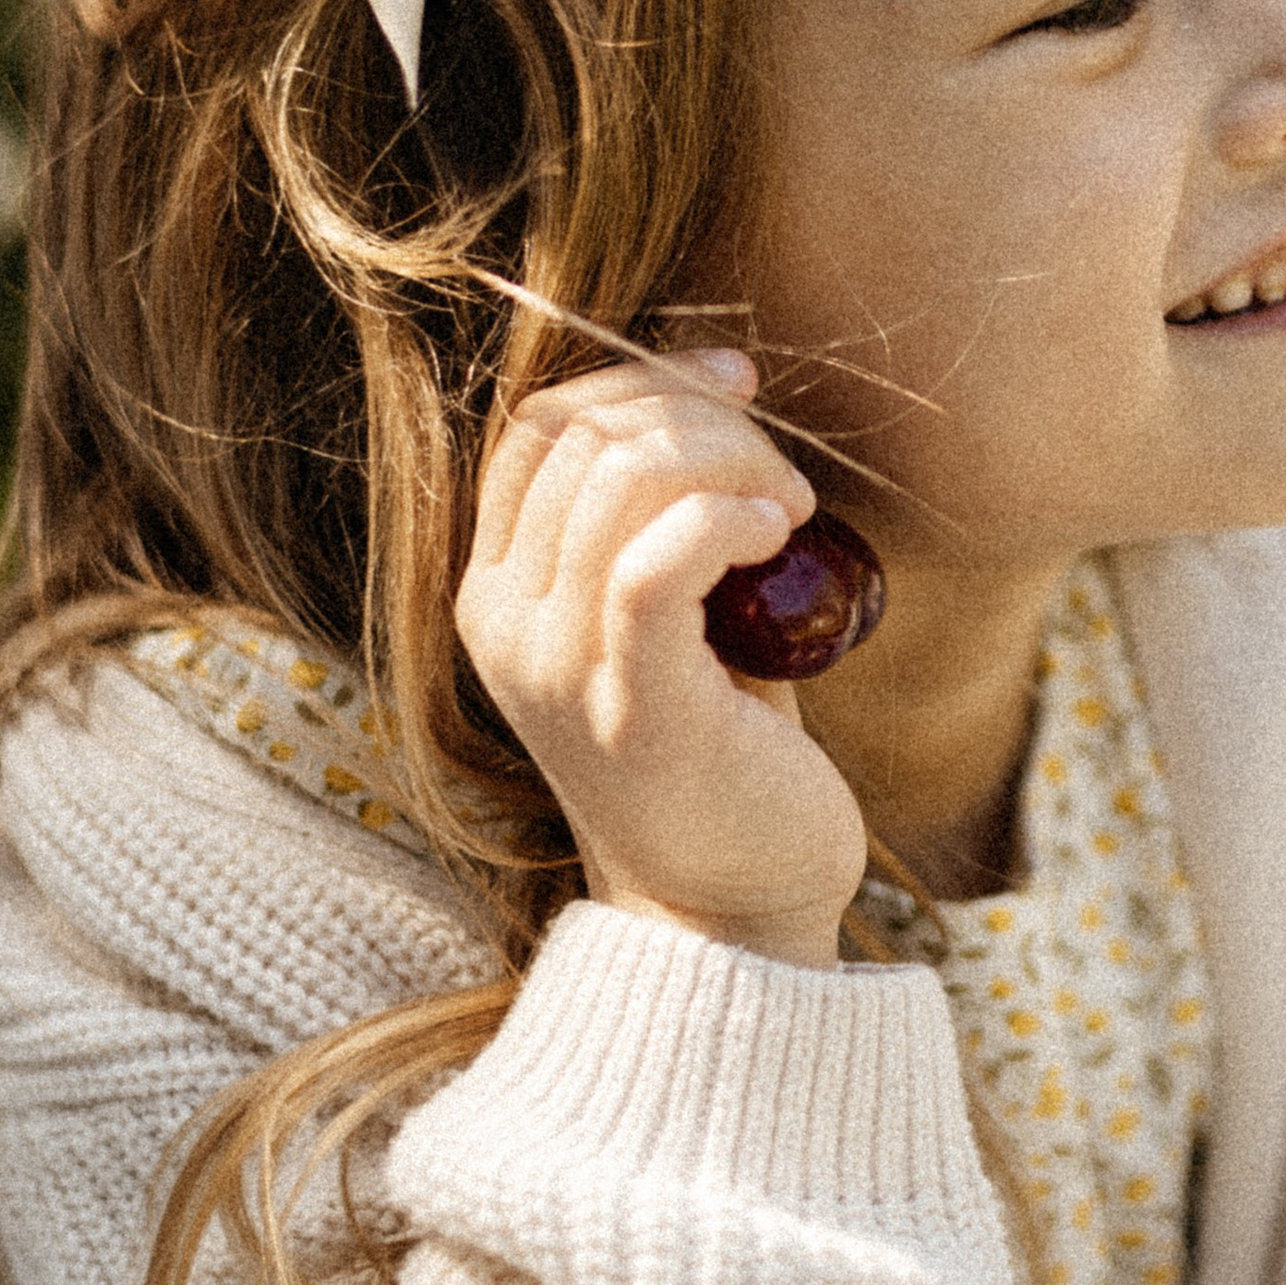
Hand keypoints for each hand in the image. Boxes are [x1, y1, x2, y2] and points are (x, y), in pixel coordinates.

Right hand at [457, 350, 867, 966]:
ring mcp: (554, 664)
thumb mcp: (668, 613)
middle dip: (703, 417)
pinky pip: (657, 558)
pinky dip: (727, 516)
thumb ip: (657, 513)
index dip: (639, 375)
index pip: (538, 422)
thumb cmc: (720, 748)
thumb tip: (716, 382)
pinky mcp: (628, 702)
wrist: (729, 909)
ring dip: (731, 461)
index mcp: (495, 589)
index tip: (737, 382)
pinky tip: (777, 535)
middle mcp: (502, 620)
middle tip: (783, 480)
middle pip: (586, 433)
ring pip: (622, 476)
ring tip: (790, 513)